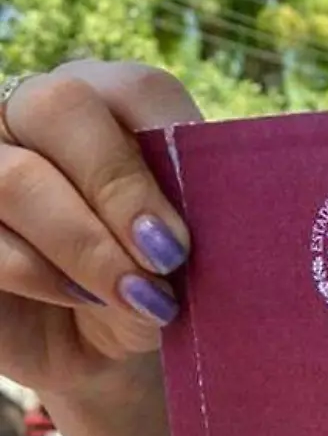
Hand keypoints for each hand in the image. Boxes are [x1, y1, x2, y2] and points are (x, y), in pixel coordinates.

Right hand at [0, 61, 199, 397]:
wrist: (109, 346)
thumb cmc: (158, 278)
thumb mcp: (188, 244)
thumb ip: (193, 205)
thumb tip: (201, 203)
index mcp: (105, 99)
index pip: (133, 88)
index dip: (168, 143)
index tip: (197, 218)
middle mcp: (30, 113)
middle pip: (57, 106)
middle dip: (119, 187)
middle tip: (167, 254)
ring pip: (15, 179)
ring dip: (86, 245)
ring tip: (138, 294)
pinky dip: (46, 278)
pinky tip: (86, 301)